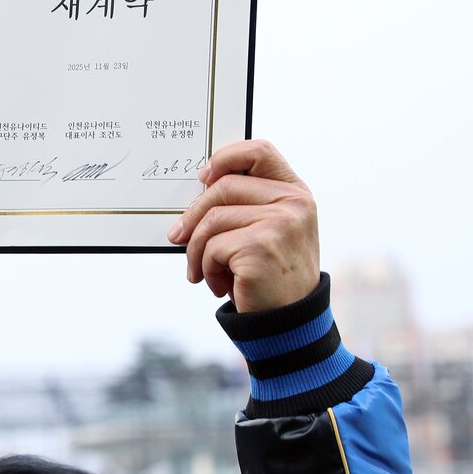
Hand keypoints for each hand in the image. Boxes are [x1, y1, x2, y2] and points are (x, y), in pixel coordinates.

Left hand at [166, 140, 318, 312]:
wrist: (288, 322)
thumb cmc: (269, 275)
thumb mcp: (265, 232)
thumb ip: (244, 204)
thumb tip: (200, 185)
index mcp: (295, 192)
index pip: (258, 151)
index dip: (225, 157)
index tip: (203, 179)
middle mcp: (293, 203)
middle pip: (223, 186)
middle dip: (193, 215)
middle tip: (177, 237)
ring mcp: (280, 223)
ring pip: (212, 219)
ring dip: (197, 250)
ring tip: (203, 271)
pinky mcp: (261, 246)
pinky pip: (212, 247)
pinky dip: (206, 269)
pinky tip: (218, 285)